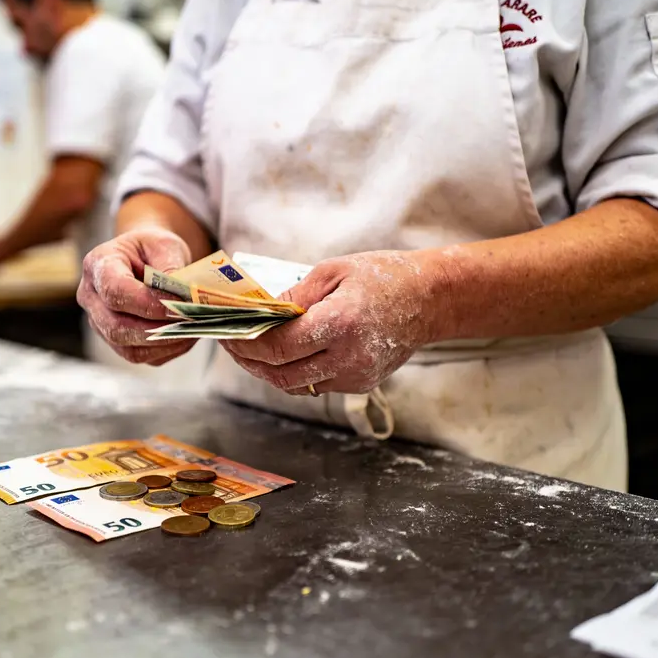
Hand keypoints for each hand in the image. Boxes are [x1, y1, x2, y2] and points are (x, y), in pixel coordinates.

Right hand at [77, 228, 197, 365]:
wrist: (144, 259)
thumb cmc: (152, 249)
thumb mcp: (164, 245)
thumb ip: (171, 268)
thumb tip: (184, 297)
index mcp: (98, 264)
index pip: (114, 290)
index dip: (147, 302)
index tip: (179, 303)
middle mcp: (91, 297)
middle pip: (117, 326)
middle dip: (158, 328)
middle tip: (190, 321)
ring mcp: (100, 323)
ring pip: (128, 348)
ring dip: (164, 343)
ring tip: (193, 330)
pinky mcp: (116, 342)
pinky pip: (140, 355)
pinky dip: (166, 350)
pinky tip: (186, 336)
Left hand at [221, 250, 444, 394]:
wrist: (430, 300)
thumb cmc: (383, 277)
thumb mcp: (334, 271)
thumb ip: (294, 295)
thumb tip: (261, 312)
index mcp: (340, 323)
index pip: (279, 346)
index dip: (247, 344)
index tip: (227, 334)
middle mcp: (348, 357)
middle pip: (282, 374)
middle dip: (249, 361)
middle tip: (230, 345)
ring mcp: (356, 376)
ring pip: (295, 386)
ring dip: (268, 371)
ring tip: (250, 351)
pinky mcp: (360, 384)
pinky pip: (315, 385)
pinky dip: (293, 373)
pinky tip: (282, 355)